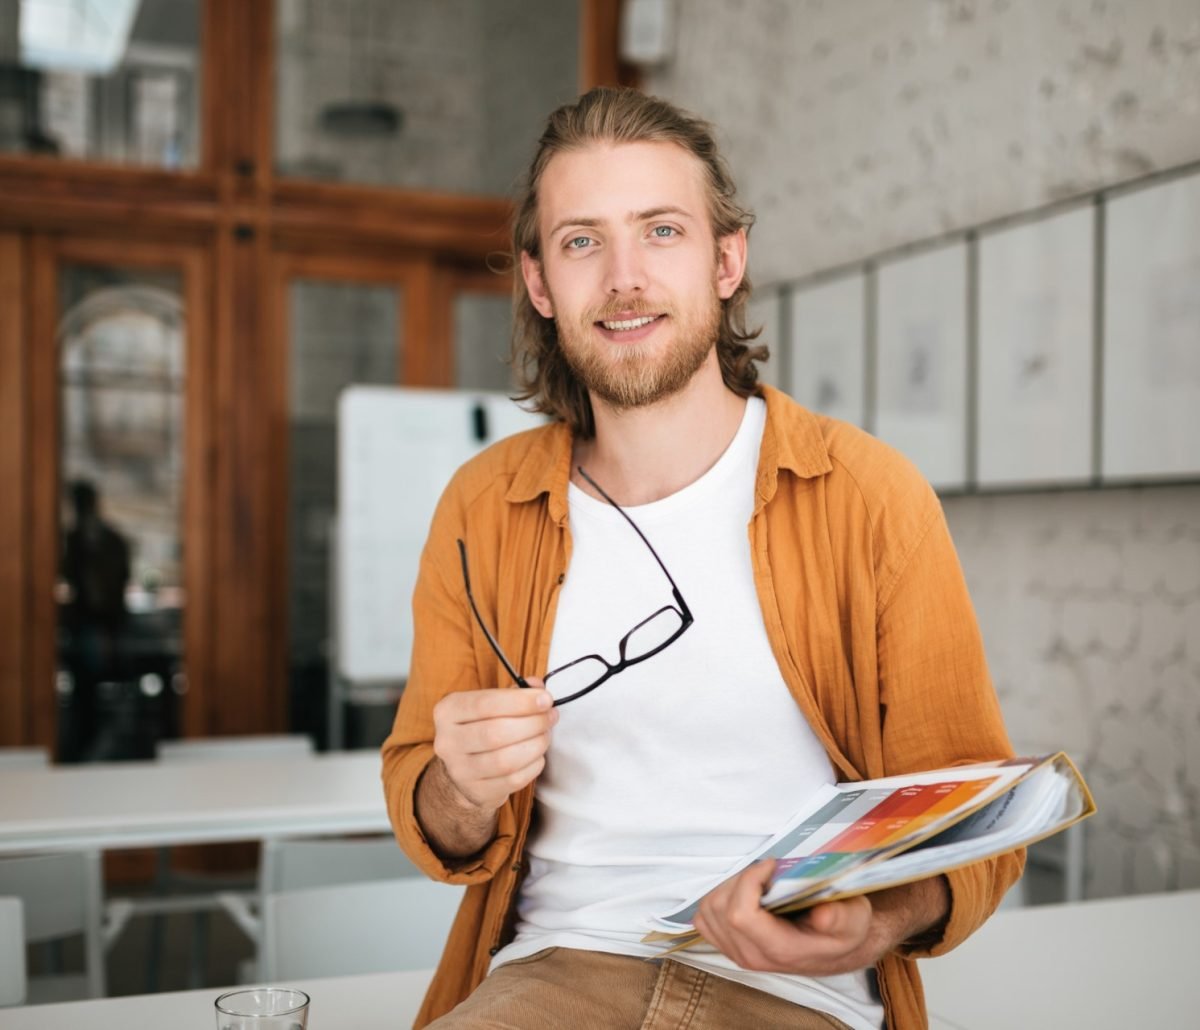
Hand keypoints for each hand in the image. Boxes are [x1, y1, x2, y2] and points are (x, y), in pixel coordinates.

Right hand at [431, 677, 557, 814]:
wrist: (464, 769)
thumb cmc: (482, 727)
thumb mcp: (490, 703)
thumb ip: (515, 692)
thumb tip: (538, 687)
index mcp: (448, 711)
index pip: (484, 704)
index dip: (520, 701)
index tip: (545, 699)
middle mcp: (448, 741)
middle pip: (496, 732)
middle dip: (532, 723)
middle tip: (550, 717)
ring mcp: (460, 770)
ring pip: (505, 760)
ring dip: (535, 745)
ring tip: (545, 736)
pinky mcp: (476, 791)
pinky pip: (513, 780)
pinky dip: (532, 766)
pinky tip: (537, 756)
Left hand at [692, 860, 948, 975]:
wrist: (838, 948)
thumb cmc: (845, 929)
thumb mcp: (854, 920)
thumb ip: (840, 917)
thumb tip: (822, 915)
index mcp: (779, 950)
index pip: (740, 915)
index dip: (749, 881)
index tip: (772, 865)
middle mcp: (752, 956)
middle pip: (720, 908)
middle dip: (740, 879)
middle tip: (766, 870)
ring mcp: (737, 952)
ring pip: (708, 911)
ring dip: (728, 886)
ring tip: (756, 880)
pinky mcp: (728, 945)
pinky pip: (704, 919)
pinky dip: (717, 898)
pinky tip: (743, 892)